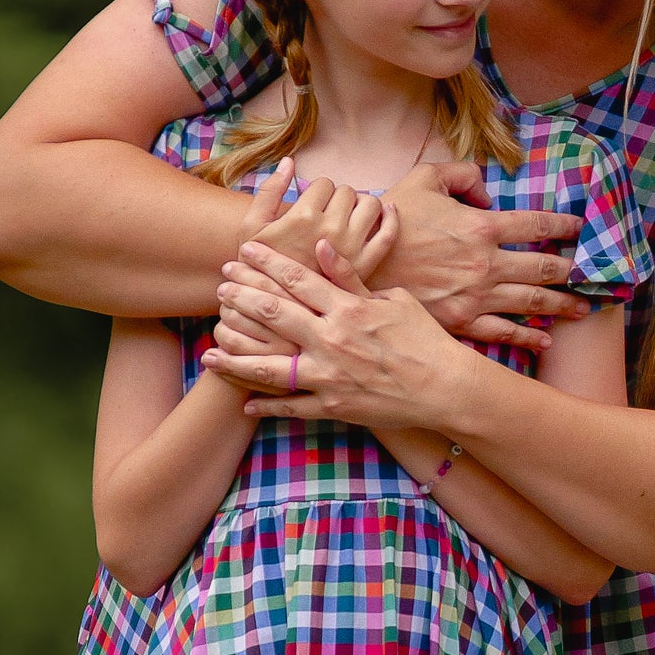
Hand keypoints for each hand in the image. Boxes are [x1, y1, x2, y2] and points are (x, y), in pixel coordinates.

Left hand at [204, 238, 476, 431]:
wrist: (445, 388)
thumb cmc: (424, 339)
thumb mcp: (392, 299)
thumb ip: (352, 277)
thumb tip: (320, 247)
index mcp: (348, 309)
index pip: (298, 278)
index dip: (267, 262)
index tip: (243, 250)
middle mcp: (332, 341)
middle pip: (274, 314)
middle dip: (242, 298)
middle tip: (220, 288)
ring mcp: (330, 377)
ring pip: (271, 367)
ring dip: (236, 359)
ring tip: (209, 352)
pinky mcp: (334, 407)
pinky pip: (293, 407)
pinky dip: (267, 406)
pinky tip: (244, 404)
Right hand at [249, 167, 389, 280]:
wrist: (278, 306)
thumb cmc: (260, 265)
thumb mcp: (252, 226)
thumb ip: (269, 190)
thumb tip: (289, 161)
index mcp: (303, 216)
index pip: (323, 183)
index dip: (317, 191)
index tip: (311, 204)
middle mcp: (331, 229)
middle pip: (347, 191)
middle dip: (337, 197)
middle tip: (327, 212)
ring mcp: (352, 247)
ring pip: (370, 204)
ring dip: (361, 204)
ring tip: (348, 216)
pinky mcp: (367, 264)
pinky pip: (388, 232)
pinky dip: (391, 217)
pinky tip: (386, 211)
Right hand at [381, 162, 587, 349]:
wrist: (357, 267)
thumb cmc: (390, 221)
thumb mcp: (423, 178)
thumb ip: (461, 174)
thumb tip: (487, 189)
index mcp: (481, 227)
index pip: (536, 226)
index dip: (563, 226)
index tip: (579, 229)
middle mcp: (487, 264)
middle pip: (543, 268)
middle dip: (571, 271)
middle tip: (590, 274)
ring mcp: (476, 296)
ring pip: (531, 303)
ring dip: (561, 306)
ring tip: (582, 309)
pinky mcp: (461, 322)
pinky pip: (503, 332)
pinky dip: (528, 337)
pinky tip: (545, 340)